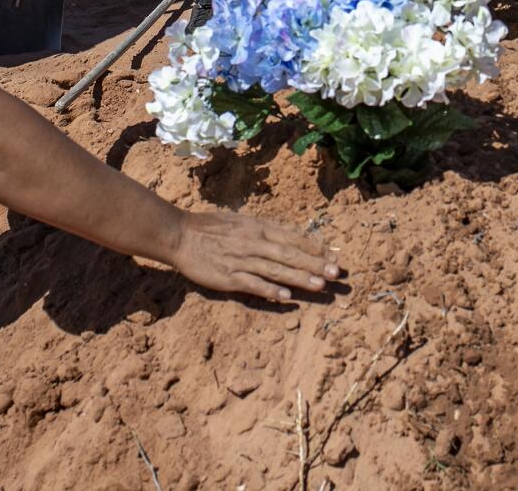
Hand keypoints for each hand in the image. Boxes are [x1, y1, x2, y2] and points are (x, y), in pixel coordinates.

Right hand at [168, 209, 338, 301]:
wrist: (180, 235)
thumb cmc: (211, 227)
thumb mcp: (242, 221)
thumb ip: (265, 230)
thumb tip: (289, 236)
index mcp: (259, 228)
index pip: (293, 238)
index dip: (315, 247)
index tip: (335, 255)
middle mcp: (254, 243)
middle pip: (290, 254)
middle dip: (315, 264)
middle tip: (336, 273)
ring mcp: (242, 260)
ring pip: (276, 270)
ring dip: (299, 277)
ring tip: (320, 286)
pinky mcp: (229, 277)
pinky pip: (253, 284)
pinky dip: (270, 289)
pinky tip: (286, 296)